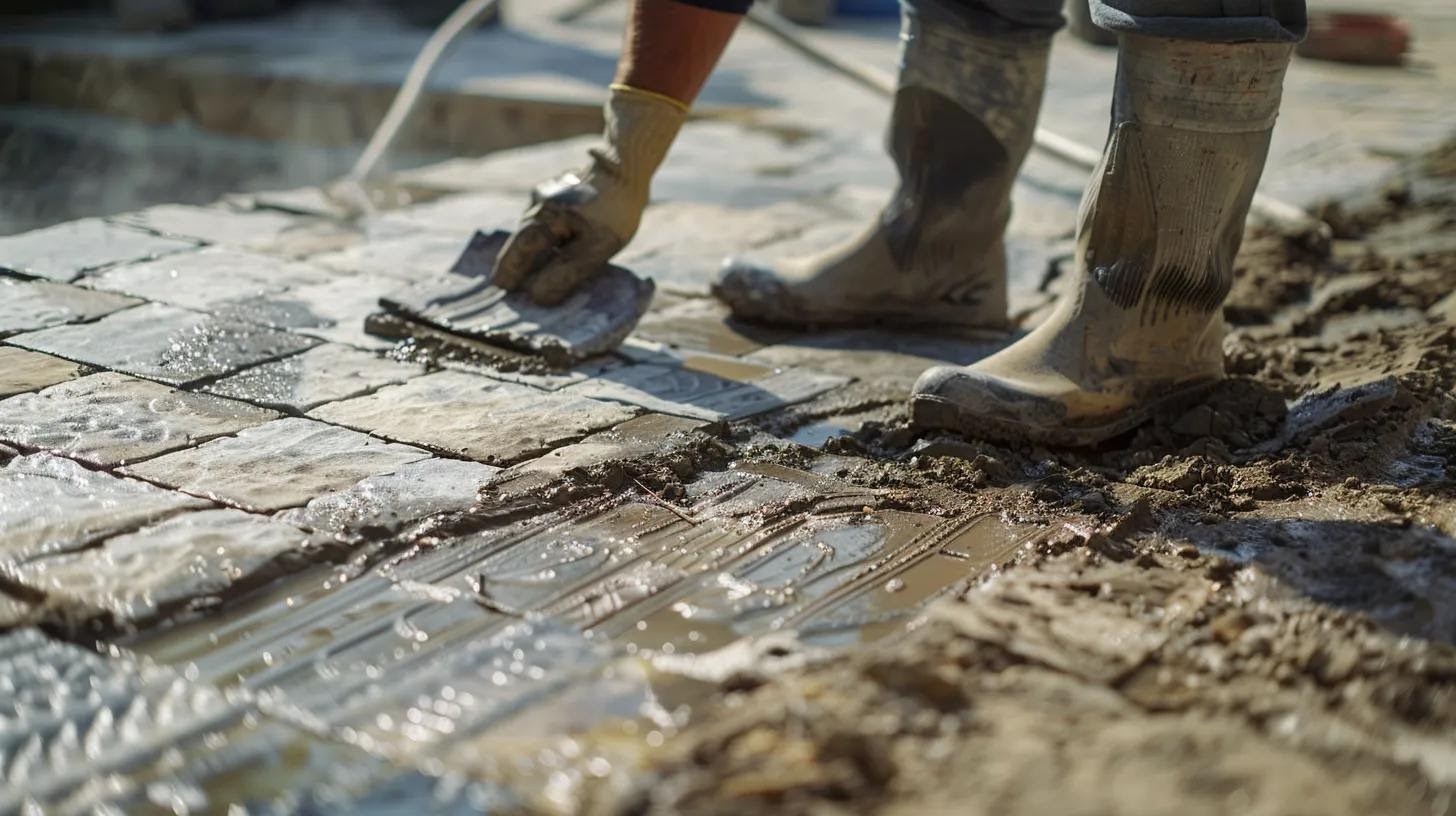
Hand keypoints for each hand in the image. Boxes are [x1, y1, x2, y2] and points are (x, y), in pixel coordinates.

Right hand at [495, 85, 685, 305]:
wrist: (627, 165)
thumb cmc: (614, 209)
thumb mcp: (596, 247)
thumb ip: (567, 273)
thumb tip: (538, 297)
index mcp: (542, 220)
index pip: (518, 253)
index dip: (509, 273)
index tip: (501, 290)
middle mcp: (537, 206)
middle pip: (522, 241)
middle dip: (518, 264)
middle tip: (511, 286)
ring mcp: (546, 196)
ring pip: (534, 229)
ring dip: (534, 250)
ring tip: (534, 272)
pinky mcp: (559, 192)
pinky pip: (546, 220)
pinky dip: (547, 237)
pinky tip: (556, 248)